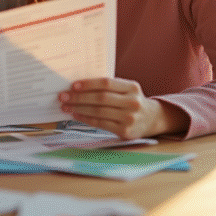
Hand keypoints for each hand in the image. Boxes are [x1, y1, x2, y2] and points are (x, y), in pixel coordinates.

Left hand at [58, 77, 187, 139]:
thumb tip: (79, 86)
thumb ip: (110, 87)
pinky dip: (86, 119)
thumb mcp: (127, 90)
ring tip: (66, 106)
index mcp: (132, 87)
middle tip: (63, 96)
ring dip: (79, 109)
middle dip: (79, 97)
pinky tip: (76, 115)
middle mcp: (132, 102)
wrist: (152, 119)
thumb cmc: (132, 101)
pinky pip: (100, 124)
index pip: (106, 83)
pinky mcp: (125, 131)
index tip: (73, 85)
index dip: (88, 84)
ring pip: (99, 112)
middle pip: (100, 98)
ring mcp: (129, 118)